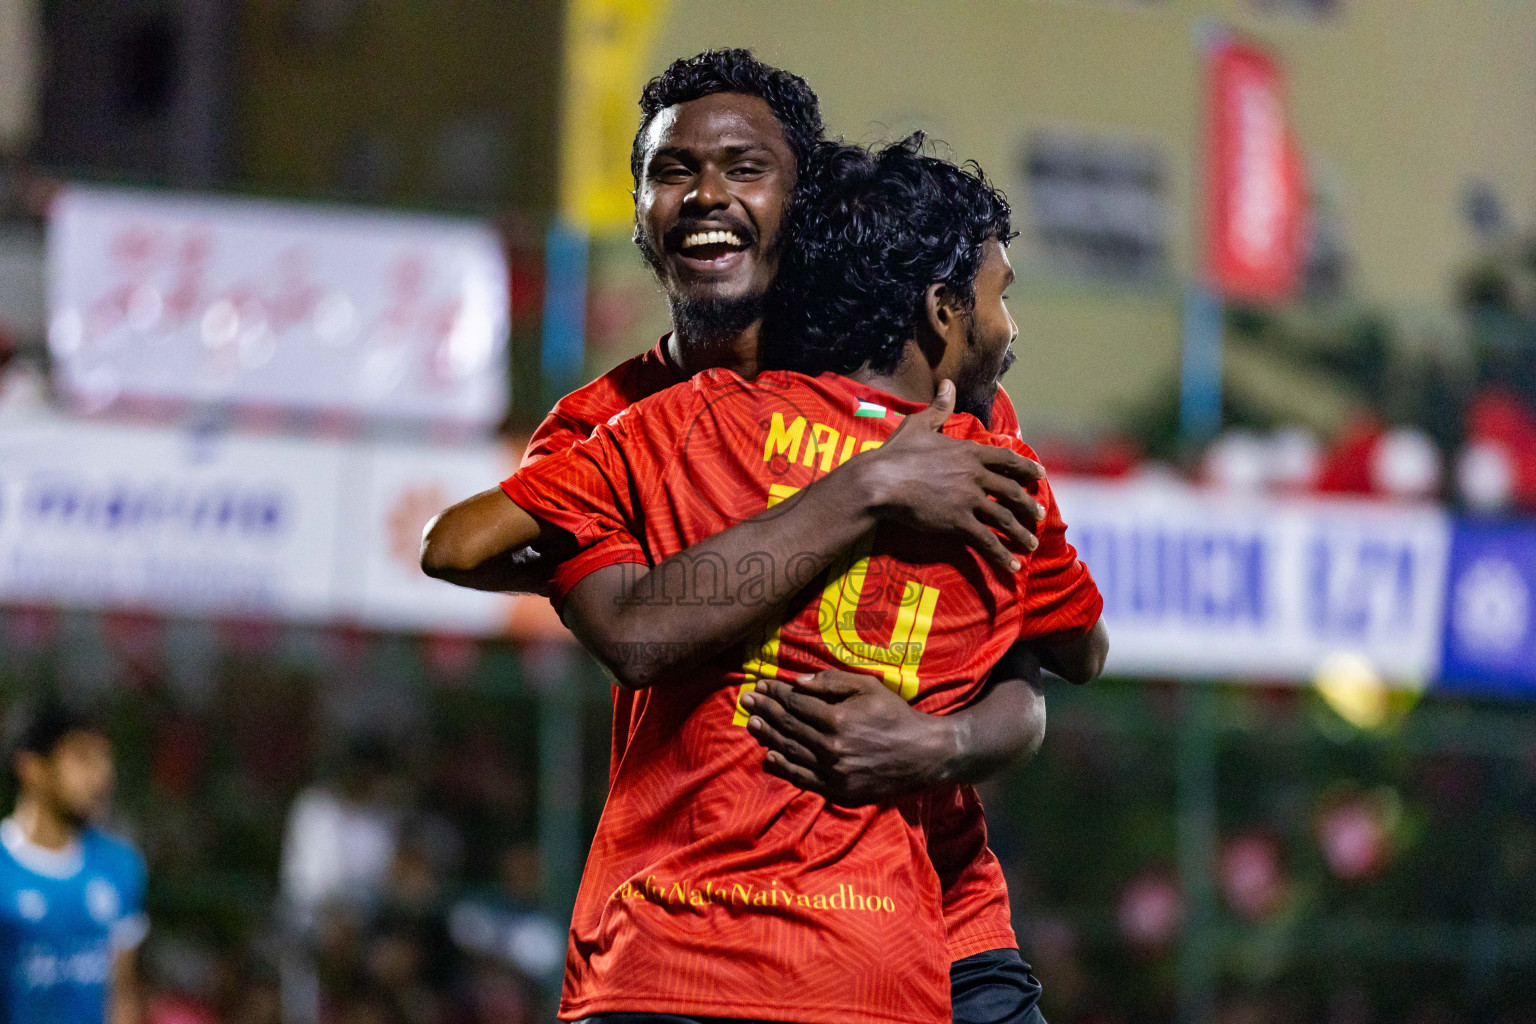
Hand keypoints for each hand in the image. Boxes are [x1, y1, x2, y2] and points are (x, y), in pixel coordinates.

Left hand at [738, 670, 957, 804]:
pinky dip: (784, 768)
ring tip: (752, 724)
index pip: (795, 703)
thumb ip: (832, 682)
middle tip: (746, 701)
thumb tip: (798, 682)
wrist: (924, 754)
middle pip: (788, 726)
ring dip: (768, 736)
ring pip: (791, 751)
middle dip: (765, 710)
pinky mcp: (839, 789)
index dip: (775, 693)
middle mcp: (831, 746)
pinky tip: (769, 757)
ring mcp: (833, 771)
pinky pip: (804, 778)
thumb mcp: (868, 687)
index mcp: (837, 718)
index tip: (760, 685)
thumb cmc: (896, 715)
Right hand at [849, 380, 1044, 572]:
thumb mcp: (919, 425)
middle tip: (1039, 513)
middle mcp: (974, 475)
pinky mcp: (958, 522)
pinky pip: (987, 541)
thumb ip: (939, 407)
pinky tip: (1012, 566)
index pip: (1005, 459)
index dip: (1025, 467)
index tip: (1040, 475)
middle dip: (1028, 504)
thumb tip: (948, 384)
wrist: (880, 482)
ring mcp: (968, 500)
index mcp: (968, 451)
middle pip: (1011, 491)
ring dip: (1020, 532)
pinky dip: (1002, 556)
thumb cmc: (896, 453)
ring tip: (1031, 543)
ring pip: (1004, 518)